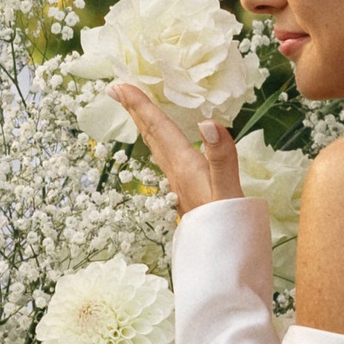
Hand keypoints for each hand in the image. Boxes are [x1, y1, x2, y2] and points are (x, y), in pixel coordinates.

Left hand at [108, 84, 243, 212]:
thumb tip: (208, 123)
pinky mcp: (184, 190)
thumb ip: (220, 157)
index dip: (140, 105)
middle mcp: (175, 171)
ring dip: (144, 124)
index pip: (159, 128)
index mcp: (184, 165)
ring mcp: (177, 182)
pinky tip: (162, 144)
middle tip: (116, 89)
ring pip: (155, 146)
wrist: (223, 257)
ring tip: (134, 108)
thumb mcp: (227, 190)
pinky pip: (165, 157)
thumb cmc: (227, 225)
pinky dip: (159, 141)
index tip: (119, 85)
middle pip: (151, 135)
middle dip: (134, 110)